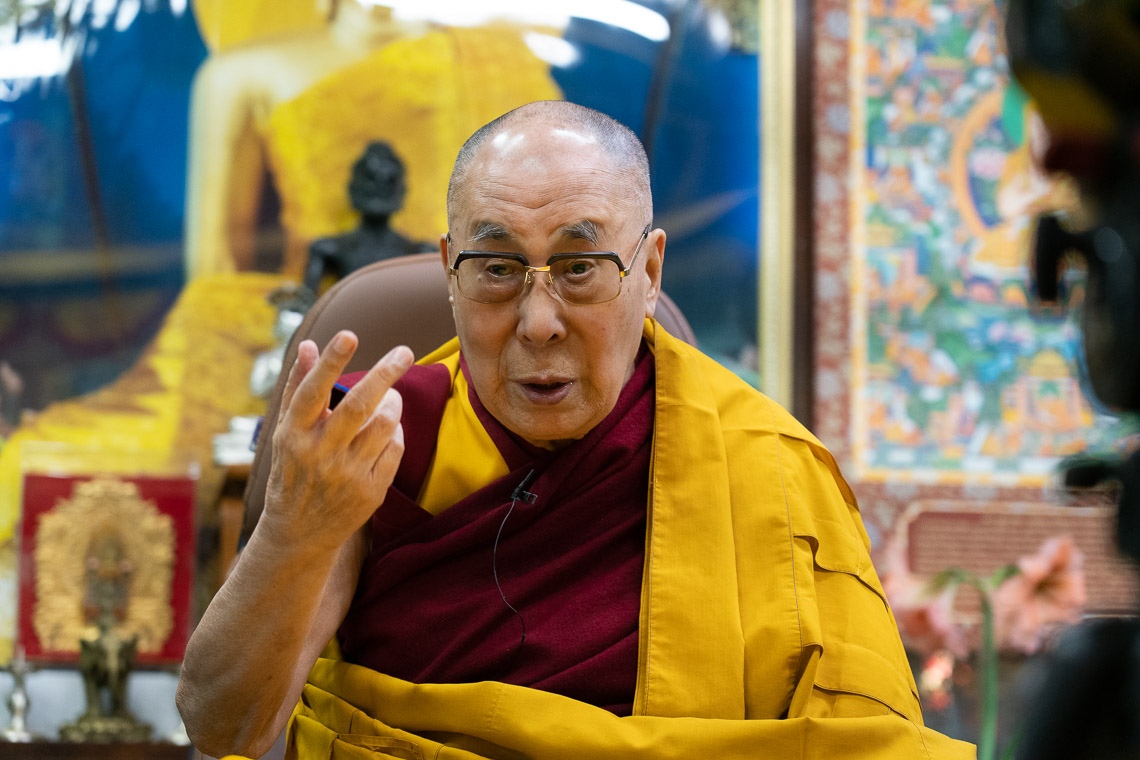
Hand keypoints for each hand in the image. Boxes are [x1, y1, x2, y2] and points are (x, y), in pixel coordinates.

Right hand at [261, 331, 413, 552]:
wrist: (297, 534)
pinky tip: (386, 431)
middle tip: (405, 352)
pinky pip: (394, 449)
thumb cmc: (292, 471)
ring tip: (390, 396)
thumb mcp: (286, 433)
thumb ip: (298, 387)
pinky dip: (395, 433)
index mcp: (293, 435)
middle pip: (359, 406)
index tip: (349, 334)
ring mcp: (346, 475)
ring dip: (393, 403)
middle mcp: (319, 454)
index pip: (312, 391)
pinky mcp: (370, 492)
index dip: (330, 362)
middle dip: (385, 374)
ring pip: (384, 425)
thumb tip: (307, 344)